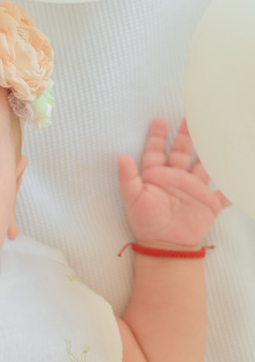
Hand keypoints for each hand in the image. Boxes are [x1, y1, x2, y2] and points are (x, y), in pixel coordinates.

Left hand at [117, 118, 230, 247]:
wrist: (166, 245)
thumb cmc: (145, 221)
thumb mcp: (133, 199)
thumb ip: (127, 178)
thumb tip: (120, 156)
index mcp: (156, 176)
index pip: (156, 151)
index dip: (157, 136)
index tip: (159, 120)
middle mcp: (175, 179)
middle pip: (182, 152)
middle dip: (186, 135)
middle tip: (191, 116)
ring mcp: (193, 189)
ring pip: (204, 165)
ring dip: (211, 151)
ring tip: (219, 135)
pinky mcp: (209, 202)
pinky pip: (225, 191)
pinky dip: (233, 183)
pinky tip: (242, 170)